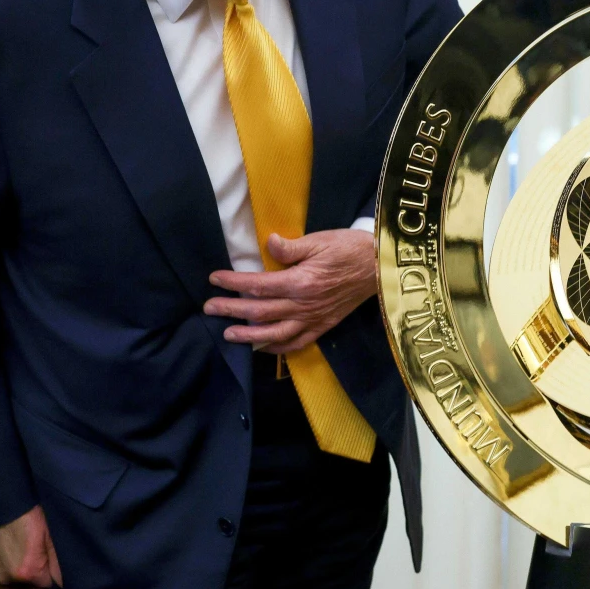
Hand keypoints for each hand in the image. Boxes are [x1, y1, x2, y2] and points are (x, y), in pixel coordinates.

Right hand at [0, 505, 63, 587]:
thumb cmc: (29, 517)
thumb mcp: (50, 535)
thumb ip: (58, 561)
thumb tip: (64, 582)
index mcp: (29, 571)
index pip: (49, 584)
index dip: (54, 574)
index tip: (54, 562)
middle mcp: (10, 578)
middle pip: (31, 582)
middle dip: (38, 571)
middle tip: (39, 551)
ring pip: (17, 578)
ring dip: (22, 568)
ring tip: (24, 549)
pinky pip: (4, 571)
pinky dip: (9, 564)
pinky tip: (11, 549)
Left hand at [205, 228, 375, 353]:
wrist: (380, 267)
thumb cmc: (349, 249)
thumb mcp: (320, 240)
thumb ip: (291, 247)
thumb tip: (268, 244)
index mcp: (301, 282)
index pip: (258, 284)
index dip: (233, 283)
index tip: (214, 279)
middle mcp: (304, 305)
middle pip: (260, 311)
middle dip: (231, 310)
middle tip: (209, 308)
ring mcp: (313, 319)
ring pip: (274, 333)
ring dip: (248, 335)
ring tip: (228, 333)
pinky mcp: (323, 326)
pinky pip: (297, 343)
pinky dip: (277, 348)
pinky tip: (262, 347)